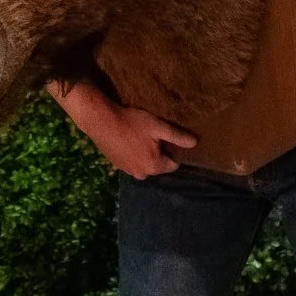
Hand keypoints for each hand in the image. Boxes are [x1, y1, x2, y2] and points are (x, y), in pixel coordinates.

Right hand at [50, 80, 194, 178]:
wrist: (101, 121)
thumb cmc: (131, 122)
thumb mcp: (157, 127)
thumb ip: (177, 137)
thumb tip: (195, 143)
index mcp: (153, 166)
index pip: (173, 165)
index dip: (173, 151)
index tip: (167, 139)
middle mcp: (141, 174)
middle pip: (158, 165)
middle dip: (159, 153)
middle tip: (153, 136)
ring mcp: (127, 171)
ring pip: (144, 164)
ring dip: (145, 154)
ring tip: (140, 137)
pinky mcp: (117, 166)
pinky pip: (132, 162)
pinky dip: (133, 154)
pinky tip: (129, 140)